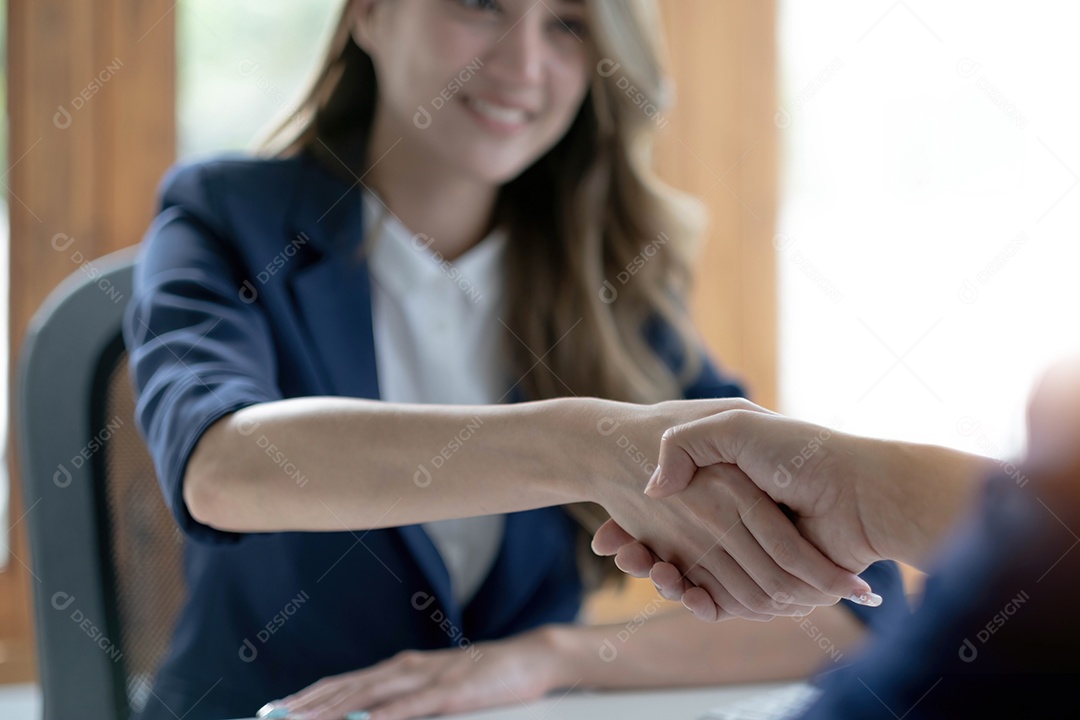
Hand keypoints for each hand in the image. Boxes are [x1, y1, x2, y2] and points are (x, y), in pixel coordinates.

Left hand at [259, 630, 565, 719]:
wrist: (530, 658)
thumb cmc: (484, 678)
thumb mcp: (437, 689)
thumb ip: (404, 700)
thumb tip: (371, 717)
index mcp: (401, 668)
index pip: (344, 682)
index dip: (309, 696)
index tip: (276, 710)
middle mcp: (407, 668)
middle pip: (348, 688)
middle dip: (309, 705)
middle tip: (275, 717)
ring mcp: (429, 678)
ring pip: (371, 695)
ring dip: (336, 709)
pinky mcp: (451, 691)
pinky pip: (413, 705)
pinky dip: (386, 714)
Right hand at [593, 405, 885, 620]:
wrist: (858, 493)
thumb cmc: (798, 454)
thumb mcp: (734, 425)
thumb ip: (686, 443)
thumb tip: (654, 489)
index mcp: (723, 489)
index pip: (663, 513)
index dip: (632, 525)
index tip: (607, 533)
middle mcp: (732, 522)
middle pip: (670, 547)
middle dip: (638, 552)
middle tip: (613, 550)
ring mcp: (747, 553)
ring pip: (689, 574)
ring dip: (662, 576)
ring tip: (643, 567)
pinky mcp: (764, 582)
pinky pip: (721, 598)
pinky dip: (698, 599)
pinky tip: (678, 587)